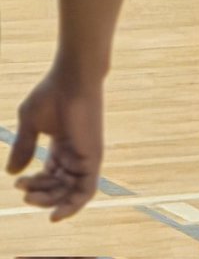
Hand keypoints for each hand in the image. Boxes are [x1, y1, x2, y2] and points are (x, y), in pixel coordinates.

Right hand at [7, 66, 102, 220]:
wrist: (72, 77)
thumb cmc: (52, 93)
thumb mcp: (30, 124)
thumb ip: (23, 148)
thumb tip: (11, 174)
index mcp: (63, 146)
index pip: (50, 176)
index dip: (34, 185)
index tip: (17, 183)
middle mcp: (75, 154)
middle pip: (59, 187)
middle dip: (39, 195)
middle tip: (23, 192)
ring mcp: (85, 156)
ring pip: (69, 193)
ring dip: (50, 201)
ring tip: (31, 197)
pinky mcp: (93, 157)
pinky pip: (86, 191)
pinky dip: (73, 206)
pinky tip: (56, 214)